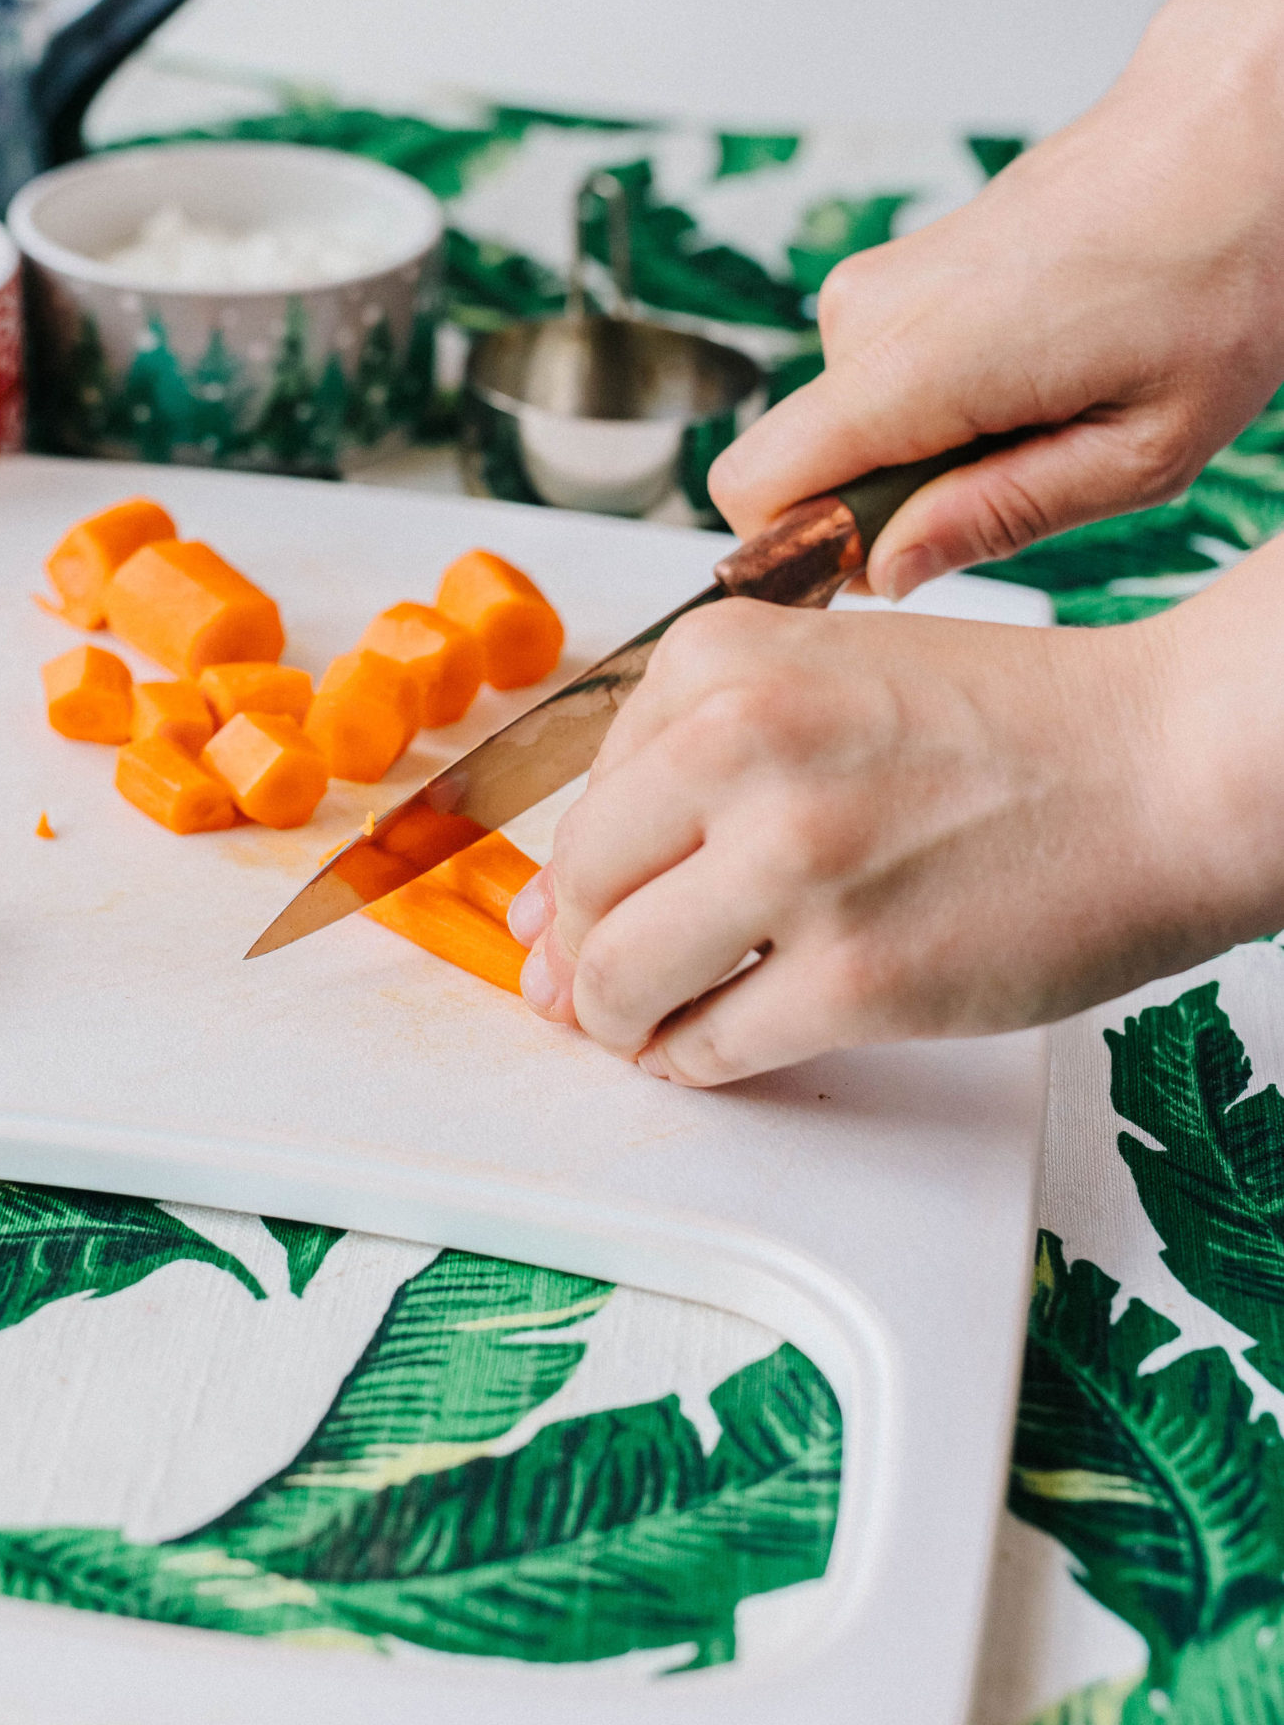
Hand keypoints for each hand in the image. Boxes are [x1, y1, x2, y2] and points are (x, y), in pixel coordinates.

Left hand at [506, 551, 1283, 1087]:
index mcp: (722, 661)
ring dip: (620, 1022)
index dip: (583, 873)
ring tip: (652, 1024)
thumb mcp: (830, 682)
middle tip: (603, 985)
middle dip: (581, 957)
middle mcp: (741, 748)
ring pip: (621, 982)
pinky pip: (709, 1048)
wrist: (1168, 769)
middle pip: (584, 893)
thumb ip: (692, 764)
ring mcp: (794, 867)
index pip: (585, 796)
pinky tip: (717, 1046)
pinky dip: (693, 1063)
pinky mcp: (851, 979)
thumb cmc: (1018, 728)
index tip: (588, 909)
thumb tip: (557, 901)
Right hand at [711, 0, 1283, 598]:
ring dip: (931, 455)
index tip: (899, 564)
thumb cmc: (1214, 275)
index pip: (753, 491)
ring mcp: (870, 289)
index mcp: (917, 364)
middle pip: (800, 472)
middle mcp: (866, 316)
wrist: (1230, 141)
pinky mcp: (890, 279)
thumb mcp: (1142, 449)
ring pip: (845, 434)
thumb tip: (885, 571)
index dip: (803, 554)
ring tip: (1052, 411)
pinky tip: (1037, 373)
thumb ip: (998, 519)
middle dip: (889, 508)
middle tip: (1025, 474)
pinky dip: (944, 409)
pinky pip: (876, 389)